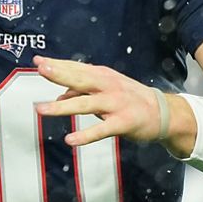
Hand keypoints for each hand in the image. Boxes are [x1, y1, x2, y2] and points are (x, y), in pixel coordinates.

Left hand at [32, 56, 169, 146]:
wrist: (164, 113)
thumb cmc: (130, 99)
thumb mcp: (106, 90)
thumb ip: (82, 92)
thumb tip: (60, 97)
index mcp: (104, 76)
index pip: (77, 68)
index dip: (58, 64)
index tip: (38, 61)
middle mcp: (108, 86)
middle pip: (80, 79)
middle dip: (60, 74)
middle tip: (41, 70)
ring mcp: (116, 104)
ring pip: (85, 104)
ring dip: (62, 107)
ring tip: (41, 109)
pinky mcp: (123, 122)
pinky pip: (102, 130)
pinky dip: (86, 135)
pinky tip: (70, 140)